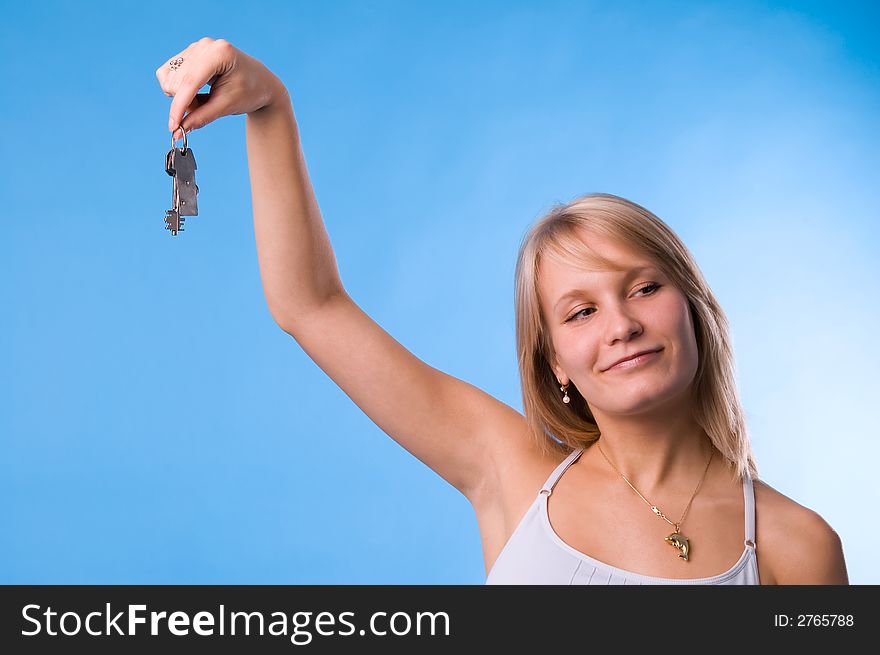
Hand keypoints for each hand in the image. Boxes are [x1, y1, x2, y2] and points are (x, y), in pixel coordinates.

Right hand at [156, 37, 287, 139]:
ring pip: (169, 79)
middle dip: (187, 104)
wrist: (259, 83)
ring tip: (204, 100)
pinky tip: (194, 92)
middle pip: (177, 82)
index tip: (173, 127)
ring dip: (182, 97)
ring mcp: (195, 47)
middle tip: (205, 111)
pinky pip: (167, 74)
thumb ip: (201, 118)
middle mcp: (205, 45)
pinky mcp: (188, 53)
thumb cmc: (249, 92)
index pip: (190, 82)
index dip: (179, 106)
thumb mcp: (227, 107)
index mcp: (220, 53)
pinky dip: (178, 89)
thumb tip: (177, 131)